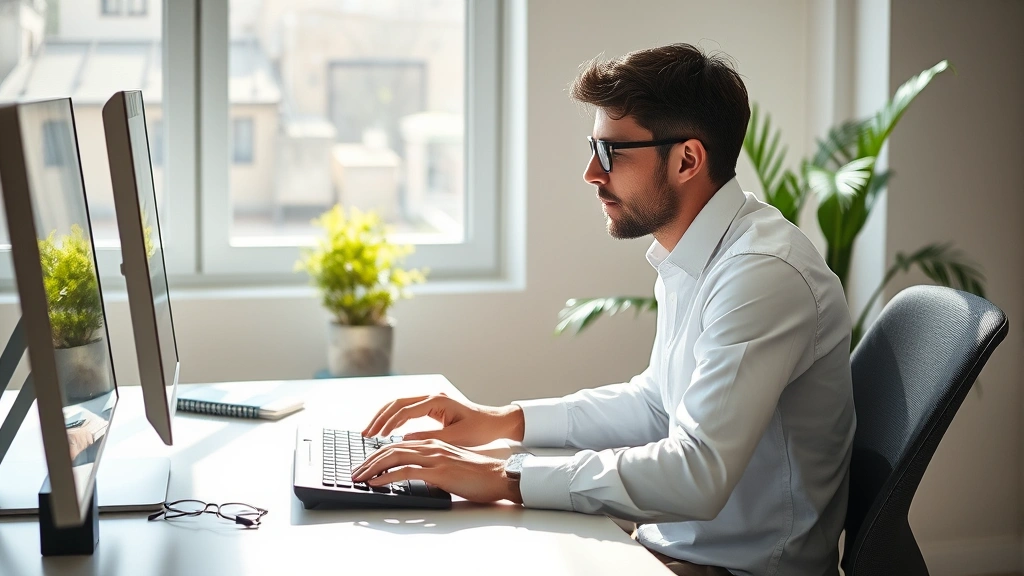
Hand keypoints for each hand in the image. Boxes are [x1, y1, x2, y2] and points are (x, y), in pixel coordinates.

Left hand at [351, 439, 521, 503]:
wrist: (499, 476)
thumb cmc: (478, 474)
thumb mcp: (450, 466)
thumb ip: (432, 465)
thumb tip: (414, 474)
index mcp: (434, 443)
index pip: (399, 444)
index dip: (379, 453)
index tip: (365, 464)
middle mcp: (432, 446)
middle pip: (392, 448)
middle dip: (370, 459)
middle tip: (356, 471)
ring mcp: (435, 457)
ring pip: (395, 456)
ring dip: (373, 467)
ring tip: (360, 476)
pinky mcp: (440, 471)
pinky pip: (406, 471)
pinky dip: (387, 477)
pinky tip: (376, 482)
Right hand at [362, 393, 523, 446]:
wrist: (495, 422)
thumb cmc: (480, 429)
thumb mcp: (455, 438)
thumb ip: (429, 438)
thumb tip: (404, 441)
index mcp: (438, 401)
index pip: (405, 410)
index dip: (389, 423)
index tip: (377, 436)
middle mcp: (431, 397)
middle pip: (396, 403)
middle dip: (379, 418)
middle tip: (366, 433)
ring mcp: (430, 400)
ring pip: (399, 405)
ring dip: (383, 417)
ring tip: (370, 432)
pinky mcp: (431, 407)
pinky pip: (406, 410)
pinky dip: (393, 419)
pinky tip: (385, 431)